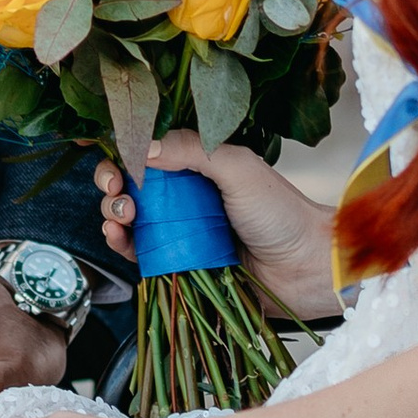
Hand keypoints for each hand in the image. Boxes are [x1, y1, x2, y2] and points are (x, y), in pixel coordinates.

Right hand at [98, 133, 335, 322]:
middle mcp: (185, 196)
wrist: (305, 269)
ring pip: (128, 218)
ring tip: (122, 216)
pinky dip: (120, 243)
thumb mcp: (238, 168)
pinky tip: (117, 236)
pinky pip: (138, 253)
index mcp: (199, 167)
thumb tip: (143, 147)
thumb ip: (193, 150)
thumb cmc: (281, 213)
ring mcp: (179, 231)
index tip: (118, 161)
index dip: (125, 154)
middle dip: (112, 183)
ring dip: (113, 212)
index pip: (149, 153)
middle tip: (117, 190)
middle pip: (131, 184)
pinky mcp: (176, 264)